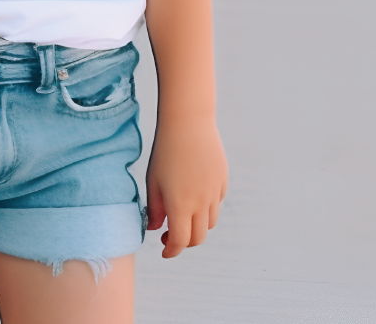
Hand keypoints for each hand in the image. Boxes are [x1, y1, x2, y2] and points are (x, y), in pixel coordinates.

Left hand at [145, 118, 226, 257]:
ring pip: (210, 223)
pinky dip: (206, 210)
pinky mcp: (223, 182)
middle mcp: (201, 203)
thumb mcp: (153, 181)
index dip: (171, 251)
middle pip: (198, 238)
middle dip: (184, 242)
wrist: (188, 124)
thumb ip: (154, 209)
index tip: (164, 251)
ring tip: (181, 215)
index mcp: (180, 205)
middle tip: (169, 235)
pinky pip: (216, 204)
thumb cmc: (165, 152)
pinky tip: (193, 197)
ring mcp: (214, 193)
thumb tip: (155, 228)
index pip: (180, 241)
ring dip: (196, 226)